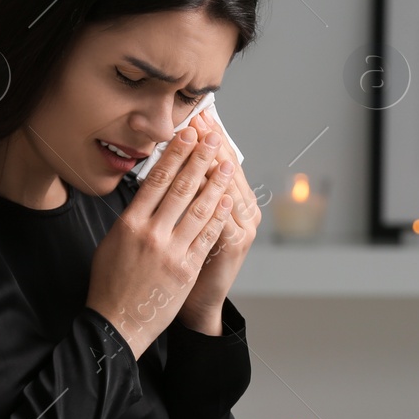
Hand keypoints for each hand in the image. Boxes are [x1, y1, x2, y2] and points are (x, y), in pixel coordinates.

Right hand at [86, 125, 233, 357]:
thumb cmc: (110, 284)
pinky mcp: (186, 269)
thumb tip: (146, 194)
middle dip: (199, 160)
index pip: (156, 180)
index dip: (174, 155)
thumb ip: (130, 219)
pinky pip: (207, 236)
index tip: (186, 135)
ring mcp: (171, 252)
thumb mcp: (111, 243)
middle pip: (180, 188)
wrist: (117, 323)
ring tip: (227, 164)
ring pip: (198, 209)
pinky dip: (218, 216)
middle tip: (213, 139)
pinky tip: (227, 200)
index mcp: (129, 224)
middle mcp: (150, 233)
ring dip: (215, 183)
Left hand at [178, 109, 258, 332]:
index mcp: (236, 203)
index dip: (211, 137)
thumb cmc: (186, 262)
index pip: (222, 161)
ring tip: (202, 137)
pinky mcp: (234, 245)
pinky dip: (214, 194)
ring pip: (228, 186)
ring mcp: (242, 228)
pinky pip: (222, 214)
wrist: (197, 304)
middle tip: (200, 115)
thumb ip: (188, 194)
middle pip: (227, 168)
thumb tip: (174, 157)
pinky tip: (207, 176)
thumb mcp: (189, 223)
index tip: (197, 114)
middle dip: (211, 141)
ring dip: (214, 160)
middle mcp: (245, 211)